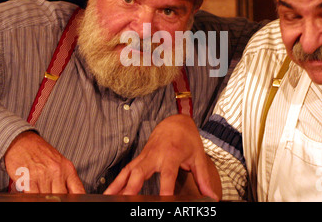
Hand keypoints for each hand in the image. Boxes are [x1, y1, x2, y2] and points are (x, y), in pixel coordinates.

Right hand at [4, 131, 84, 193]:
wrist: (22, 142)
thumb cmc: (40, 153)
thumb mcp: (59, 163)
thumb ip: (65, 179)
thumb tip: (70, 195)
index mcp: (68, 168)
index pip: (78, 191)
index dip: (76, 199)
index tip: (72, 201)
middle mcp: (57, 172)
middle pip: (62, 197)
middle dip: (58, 200)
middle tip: (54, 198)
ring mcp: (43, 176)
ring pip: (48, 198)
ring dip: (45, 198)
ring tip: (42, 194)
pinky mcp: (29, 180)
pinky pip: (33, 196)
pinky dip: (33, 198)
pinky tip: (33, 195)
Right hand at [104, 114, 220, 199]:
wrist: (176, 122)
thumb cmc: (188, 139)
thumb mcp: (198, 157)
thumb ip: (203, 178)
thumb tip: (212, 197)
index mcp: (171, 154)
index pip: (167, 174)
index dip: (165, 188)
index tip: (164, 200)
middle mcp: (155, 155)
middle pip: (141, 171)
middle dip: (134, 186)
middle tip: (128, 199)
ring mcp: (145, 156)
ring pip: (129, 170)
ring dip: (120, 184)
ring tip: (110, 198)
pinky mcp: (140, 158)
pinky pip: (126, 170)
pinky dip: (117, 181)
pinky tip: (109, 192)